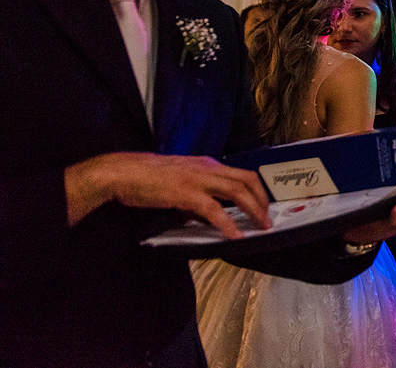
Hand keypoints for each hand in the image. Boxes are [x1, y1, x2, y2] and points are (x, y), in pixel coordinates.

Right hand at [64, 152, 270, 238]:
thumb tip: (211, 217)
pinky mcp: (186, 193)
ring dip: (253, 210)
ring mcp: (198, 179)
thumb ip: (198, 197)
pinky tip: (234, 236)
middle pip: (247, 180)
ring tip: (261, 227)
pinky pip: (213, 210)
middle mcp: (208, 168)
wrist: (123, 172)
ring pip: (237, 191)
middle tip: (268, 219)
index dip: (258, 190)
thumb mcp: (180, 182)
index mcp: (207, 164)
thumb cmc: (147, 178)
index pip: (243, 173)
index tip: (264, 205)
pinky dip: (227, 223)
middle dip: (262, 200)